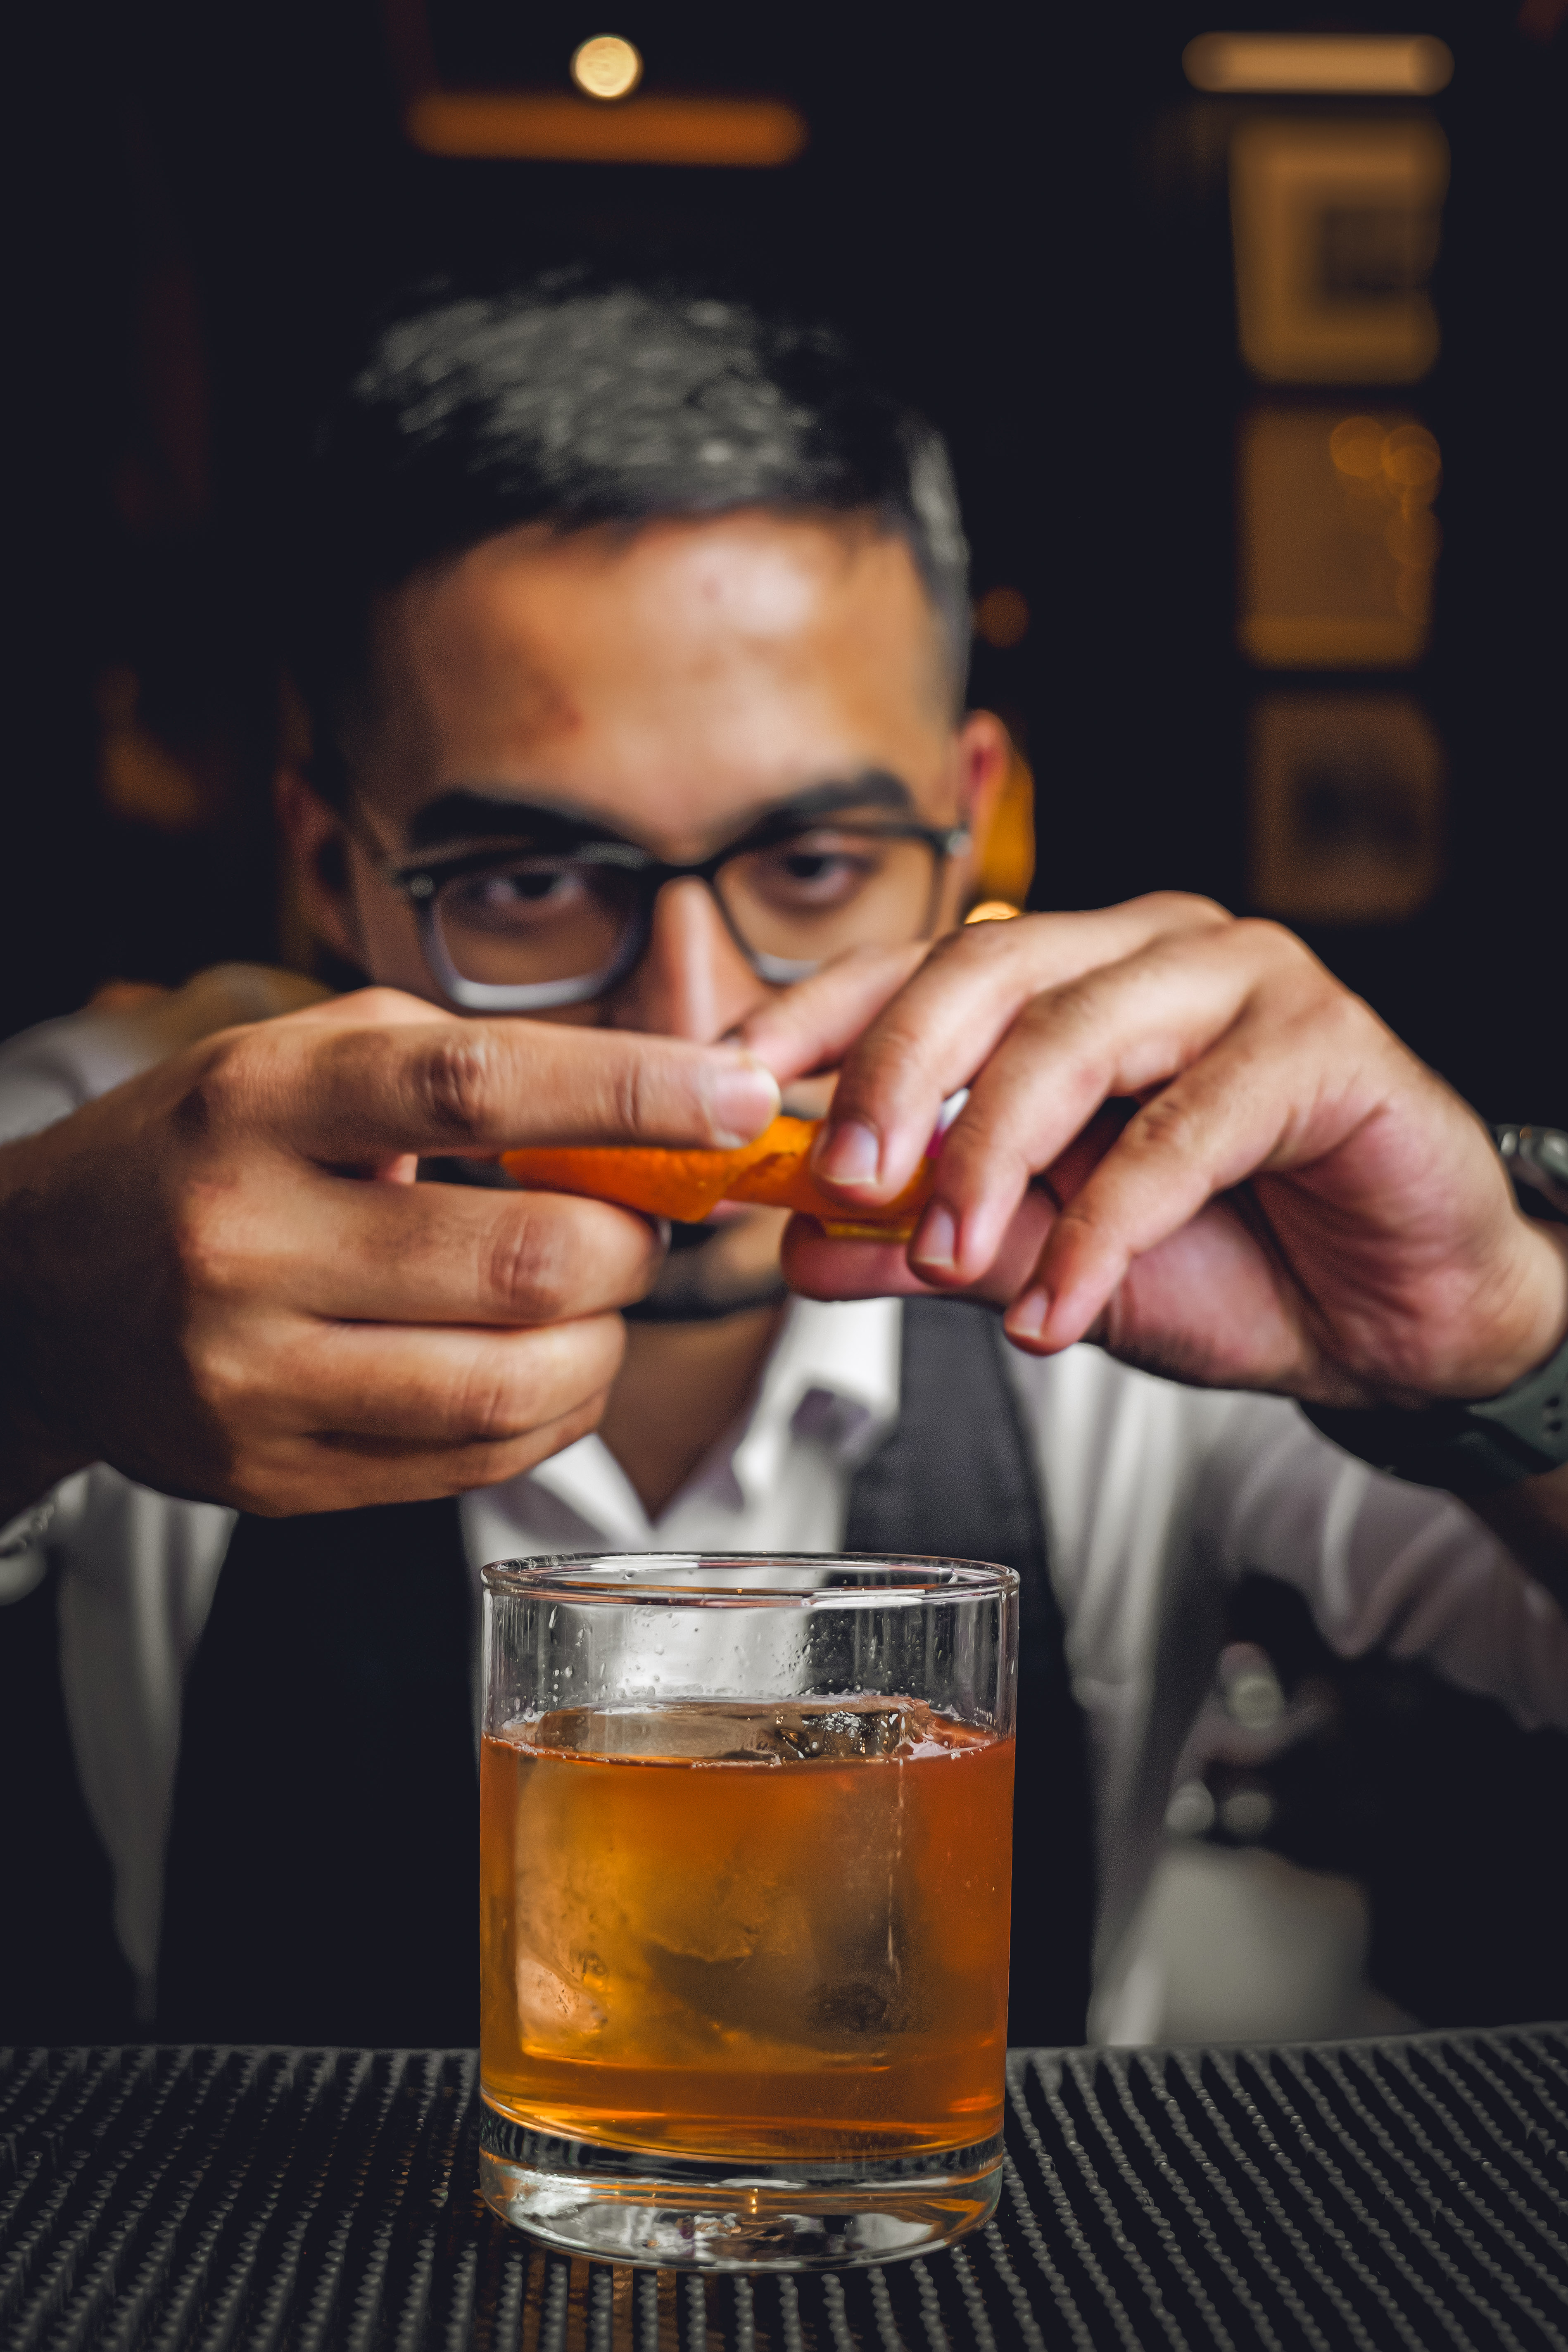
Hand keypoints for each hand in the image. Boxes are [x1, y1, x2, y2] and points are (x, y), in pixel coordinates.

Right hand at [0, 987, 778, 1515]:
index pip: (472, 1089)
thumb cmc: (208, 1149)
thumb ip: (466, 1068)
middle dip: (629, 1246)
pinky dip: (552, 1414)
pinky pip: (479, 1464)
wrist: (39, 1290)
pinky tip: (538, 1364)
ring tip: (587, 1298)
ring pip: (517, 1387)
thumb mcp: (304, 1058)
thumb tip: (654, 1107)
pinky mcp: (276, 1480)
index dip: (628, 1094)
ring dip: (604, 1343)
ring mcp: (253, 1380)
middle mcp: (244, 1244)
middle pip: (523, 1264)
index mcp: (259, 1107)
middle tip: (636, 1220)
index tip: (739, 1097)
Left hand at [741, 897, 1567, 1407]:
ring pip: (1074, 1036)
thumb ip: (933, 1244)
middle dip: (890, 1079)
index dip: (815, 1018)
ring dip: (988, 1159)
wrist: (1396, 1316)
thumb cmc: (1236, 1262)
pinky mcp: (1325, 1045)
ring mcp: (1243, 981)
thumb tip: (802, 1246)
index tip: (733, 1088)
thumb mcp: (1049, 1263)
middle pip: (981, 971)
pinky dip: (1105, 1231)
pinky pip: (1183, 1131)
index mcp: (1072, 978)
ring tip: (944, 1260)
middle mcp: (1149, 952)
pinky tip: (1058, 1315)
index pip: (915, 967)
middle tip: (838, 1183)